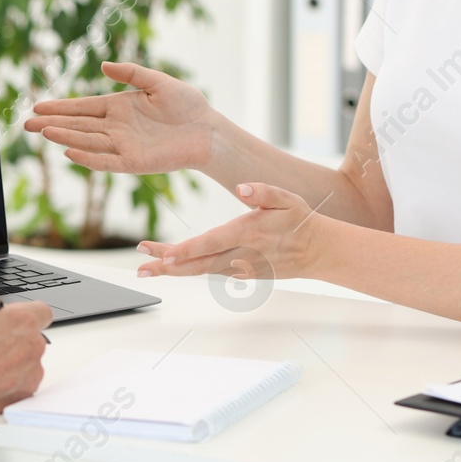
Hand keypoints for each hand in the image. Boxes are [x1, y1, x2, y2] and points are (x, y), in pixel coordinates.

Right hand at [0, 301, 51, 453]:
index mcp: (20, 321)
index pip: (42, 312)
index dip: (29, 316)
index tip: (19, 321)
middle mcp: (32, 345)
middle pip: (34, 339)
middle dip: (18, 341)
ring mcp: (32, 372)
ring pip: (29, 362)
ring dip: (15, 363)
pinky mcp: (26, 394)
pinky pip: (24, 382)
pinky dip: (11, 382)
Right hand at [24, 61, 216, 174]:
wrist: (208, 131)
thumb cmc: (187, 105)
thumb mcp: (157, 81)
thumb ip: (131, 73)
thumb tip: (103, 65)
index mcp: (119, 107)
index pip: (82, 107)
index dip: (60, 107)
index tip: (38, 105)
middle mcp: (116, 128)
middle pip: (77, 125)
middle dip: (52, 123)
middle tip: (26, 123)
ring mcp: (122, 146)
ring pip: (86, 141)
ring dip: (64, 137)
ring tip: (42, 131)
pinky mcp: (133, 162)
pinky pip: (105, 161)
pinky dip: (87, 157)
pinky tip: (69, 152)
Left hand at [135, 182, 324, 280]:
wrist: (318, 251)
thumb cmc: (300, 220)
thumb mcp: (287, 198)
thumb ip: (264, 191)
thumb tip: (242, 188)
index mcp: (248, 234)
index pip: (212, 243)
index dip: (187, 250)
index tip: (165, 256)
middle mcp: (241, 255)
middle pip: (199, 264)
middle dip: (168, 267)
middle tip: (142, 268)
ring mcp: (241, 268)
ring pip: (201, 271)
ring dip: (174, 270)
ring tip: (148, 267)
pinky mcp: (242, 273)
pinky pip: (211, 272)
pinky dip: (189, 270)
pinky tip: (171, 266)